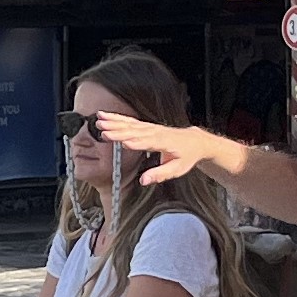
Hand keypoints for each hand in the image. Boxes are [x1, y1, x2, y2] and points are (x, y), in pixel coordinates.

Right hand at [93, 112, 221, 183]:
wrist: (196, 141)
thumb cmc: (187, 156)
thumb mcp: (177, 169)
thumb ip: (160, 174)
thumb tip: (143, 180)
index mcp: (164, 143)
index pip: (146, 143)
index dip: (135, 143)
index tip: (122, 142)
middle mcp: (155, 132)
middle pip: (134, 130)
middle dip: (118, 129)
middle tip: (103, 129)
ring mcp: (151, 127)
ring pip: (130, 123)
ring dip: (114, 121)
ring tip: (100, 119)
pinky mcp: (147, 126)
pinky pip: (131, 121)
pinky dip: (118, 117)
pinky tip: (107, 115)